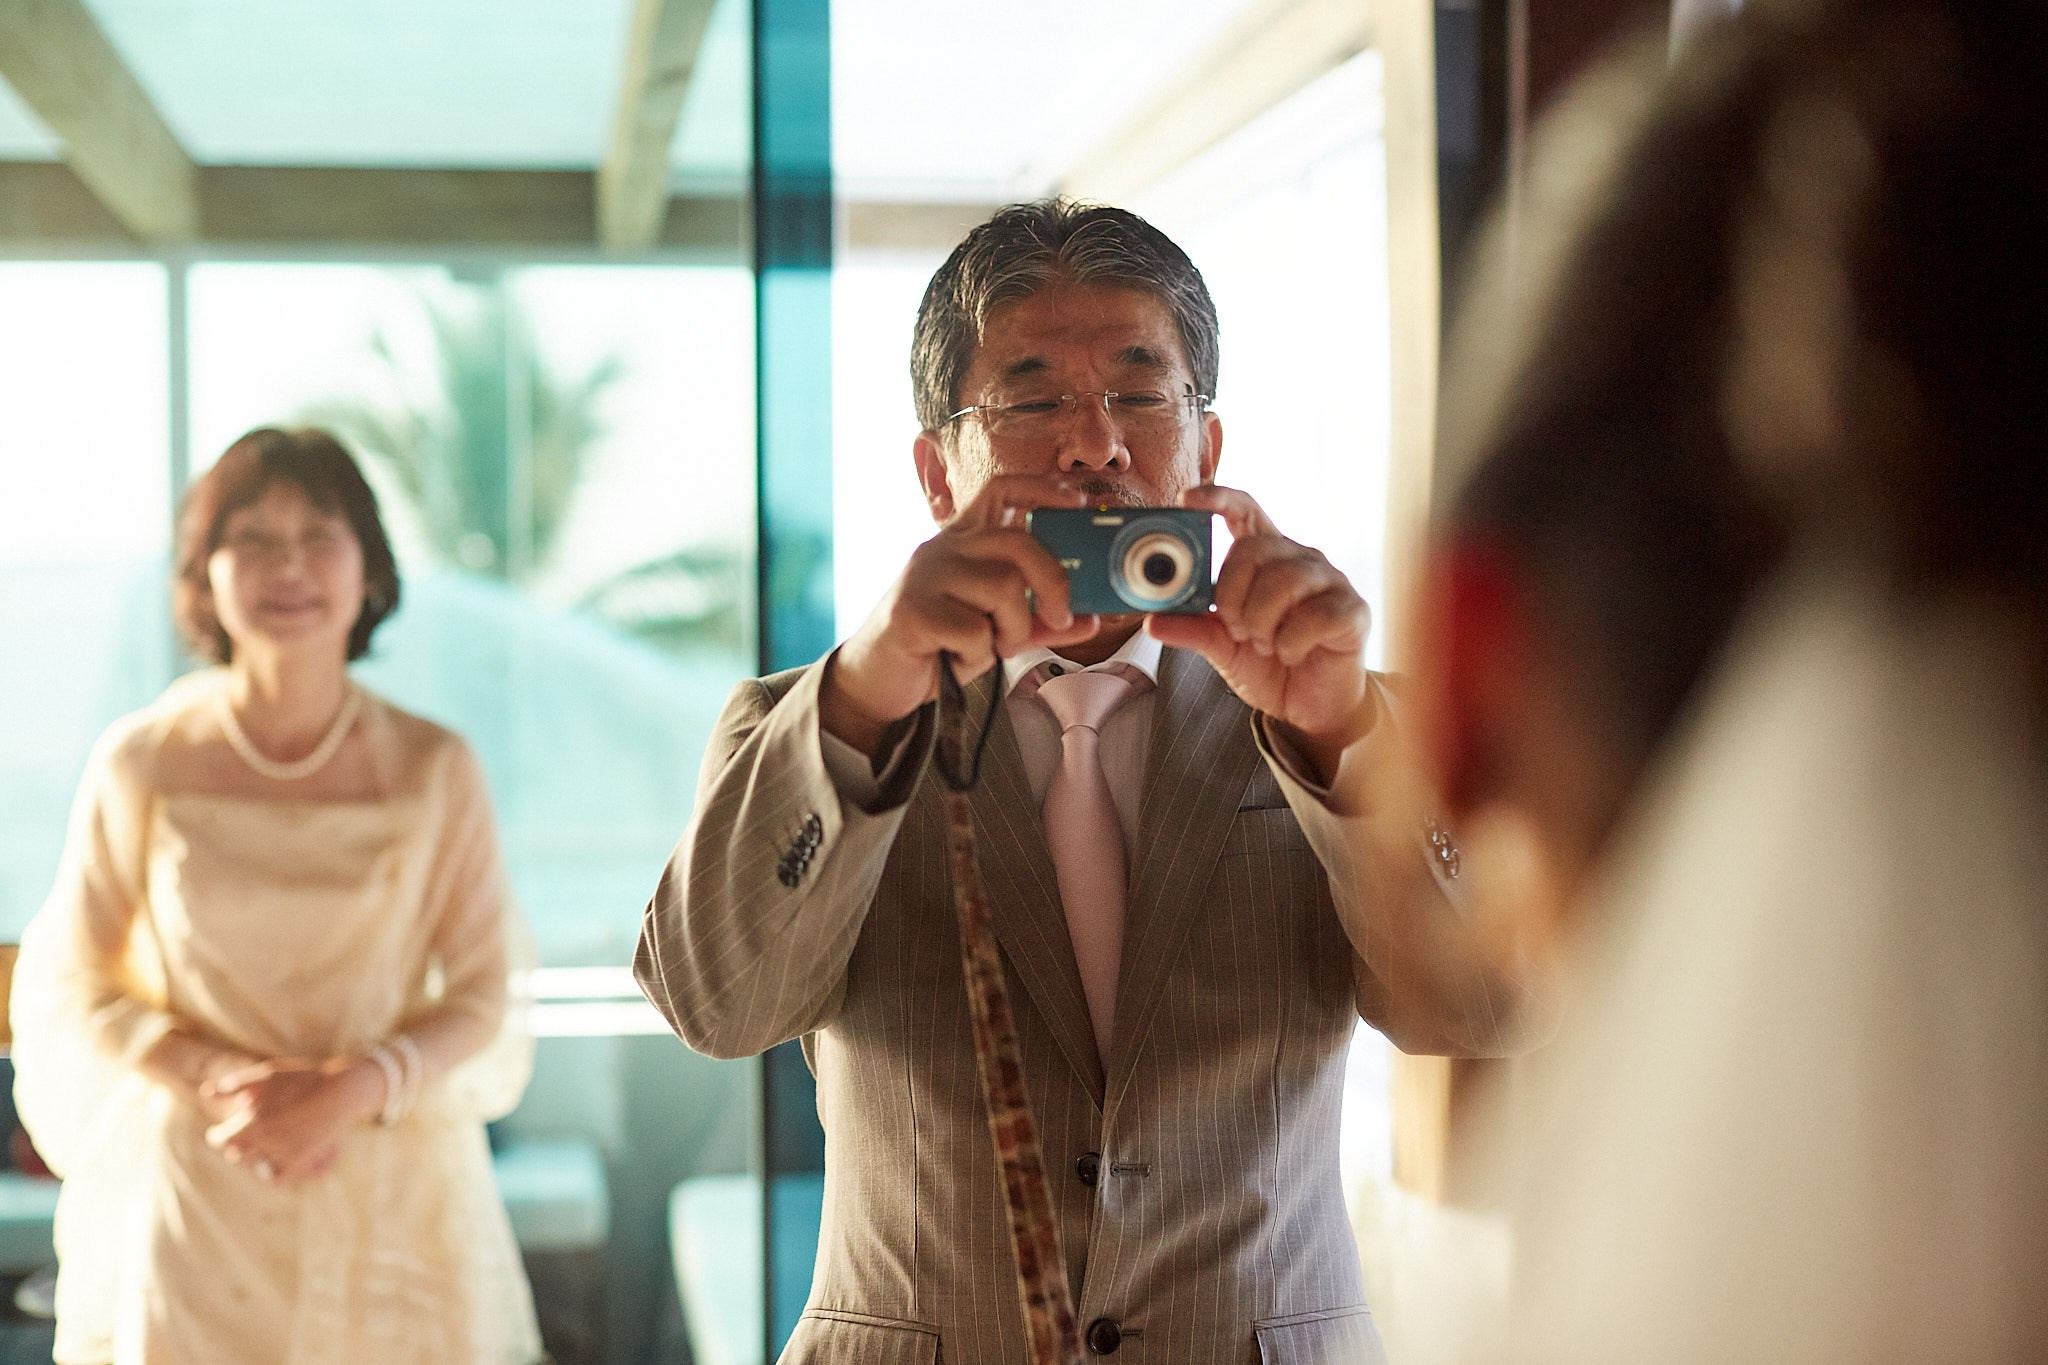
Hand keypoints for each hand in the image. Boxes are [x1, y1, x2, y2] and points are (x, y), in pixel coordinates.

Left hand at [203, 1057, 380, 1184]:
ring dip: (253, 1159)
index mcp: (252, 1118)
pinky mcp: (301, 1161)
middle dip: (238, 1146)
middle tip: (247, 1137)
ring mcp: (283, 1152)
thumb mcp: (269, 1073)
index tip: (222, 1132)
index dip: (219, 1135)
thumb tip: (207, 1092)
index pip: (220, 1140)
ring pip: (254, 1167)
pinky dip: (270, 1175)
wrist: (343, 1090)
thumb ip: (235, 1084)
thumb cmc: (304, 1077)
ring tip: (263, 1148)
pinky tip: (274, 1164)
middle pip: (235, 1154)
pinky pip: (275, 1178)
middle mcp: (265, 1139)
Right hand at [823, 474, 1102, 751]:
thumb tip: (1091, 619)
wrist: (878, 680)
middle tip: (1060, 617)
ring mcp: (924, 577)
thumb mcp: (996, 629)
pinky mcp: (911, 611)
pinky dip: (978, 655)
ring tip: (991, 647)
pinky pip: (974, 630)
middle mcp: (943, 549)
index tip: (1077, 504)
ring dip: (1012, 630)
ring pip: (1002, 588)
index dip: (1042, 490)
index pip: (1001, 491)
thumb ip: (1040, 621)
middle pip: (1017, 542)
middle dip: (1052, 582)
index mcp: (963, 543)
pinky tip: (957, 659)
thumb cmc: (939, 646)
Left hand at [1148, 484, 1376, 777]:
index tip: (1186, 500)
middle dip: (1232, 593)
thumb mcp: (1223, 648)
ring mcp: (1331, 582)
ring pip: (1285, 580)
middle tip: (1235, 629)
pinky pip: (1315, 616)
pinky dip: (1291, 643)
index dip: (1217, 499)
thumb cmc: (1269, 667)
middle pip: (1255, 548)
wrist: (1309, 708)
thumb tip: (1152, 620)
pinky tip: (1290, 654)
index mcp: (1267, 559)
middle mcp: (1300, 560)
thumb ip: (1193, 629)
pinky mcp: (1353, 611)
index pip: (1245, 511)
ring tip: (1263, 645)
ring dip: (1261, 621)